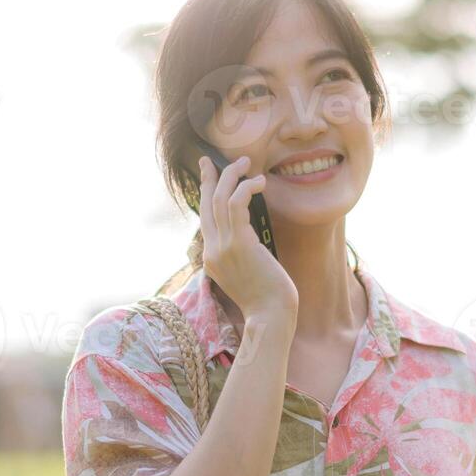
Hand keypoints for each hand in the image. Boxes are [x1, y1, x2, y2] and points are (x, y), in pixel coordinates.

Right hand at [197, 153, 296, 322]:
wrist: (270, 316)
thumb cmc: (268, 300)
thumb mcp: (249, 275)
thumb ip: (243, 255)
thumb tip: (252, 237)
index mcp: (212, 259)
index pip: (205, 220)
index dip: (206, 195)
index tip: (210, 177)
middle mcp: (212, 251)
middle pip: (205, 205)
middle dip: (208, 178)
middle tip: (211, 159)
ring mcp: (222, 247)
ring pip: (219, 199)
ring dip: (231, 176)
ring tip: (245, 162)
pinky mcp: (239, 243)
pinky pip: (236, 204)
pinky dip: (247, 188)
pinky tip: (260, 182)